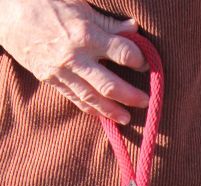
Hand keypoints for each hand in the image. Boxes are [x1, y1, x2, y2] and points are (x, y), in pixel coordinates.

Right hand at [0, 0, 148, 123]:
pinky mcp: (53, 80)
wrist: (8, 14)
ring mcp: (63, 71)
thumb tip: (133, 28)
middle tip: (146, 101)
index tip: (145, 64)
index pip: (122, 52)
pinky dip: (92, 109)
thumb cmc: (46, 3)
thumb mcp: (78, 4)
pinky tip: (104, 115)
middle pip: (110, 84)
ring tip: (127, 118)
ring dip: (113, 111)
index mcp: (85, 33)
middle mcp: (76, 57)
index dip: (138, 60)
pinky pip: (76, 99)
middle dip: (131, 95)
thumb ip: (106, 22)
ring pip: (93, 98)